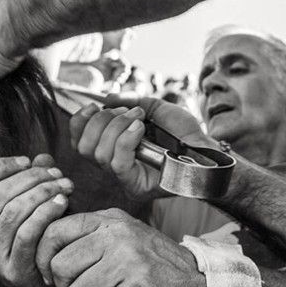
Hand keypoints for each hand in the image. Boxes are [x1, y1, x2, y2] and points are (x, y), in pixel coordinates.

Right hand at [0, 154, 73, 286]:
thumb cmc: (43, 245)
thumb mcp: (38, 210)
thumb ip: (37, 183)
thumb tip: (43, 156)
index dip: (0, 166)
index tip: (28, 161)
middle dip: (32, 178)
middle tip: (58, 174)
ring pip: (13, 211)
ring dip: (42, 192)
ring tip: (65, 186)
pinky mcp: (11, 271)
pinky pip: (26, 233)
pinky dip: (46, 213)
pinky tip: (63, 203)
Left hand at [35, 208, 206, 286]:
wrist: (200, 282)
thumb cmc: (154, 262)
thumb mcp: (123, 235)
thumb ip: (89, 235)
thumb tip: (41, 246)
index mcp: (109, 220)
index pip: (54, 233)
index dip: (43, 258)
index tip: (51, 275)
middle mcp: (117, 236)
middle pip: (60, 267)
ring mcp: (128, 261)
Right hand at [69, 96, 210, 198]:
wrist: (206, 149)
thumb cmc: (184, 134)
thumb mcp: (154, 109)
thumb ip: (130, 102)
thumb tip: (108, 99)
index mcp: (113, 150)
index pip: (79, 142)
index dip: (80, 122)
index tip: (94, 106)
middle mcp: (114, 166)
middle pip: (84, 148)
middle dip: (102, 122)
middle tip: (129, 114)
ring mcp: (124, 179)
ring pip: (99, 154)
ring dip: (118, 127)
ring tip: (140, 120)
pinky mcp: (135, 186)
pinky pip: (117, 163)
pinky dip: (126, 139)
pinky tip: (141, 129)